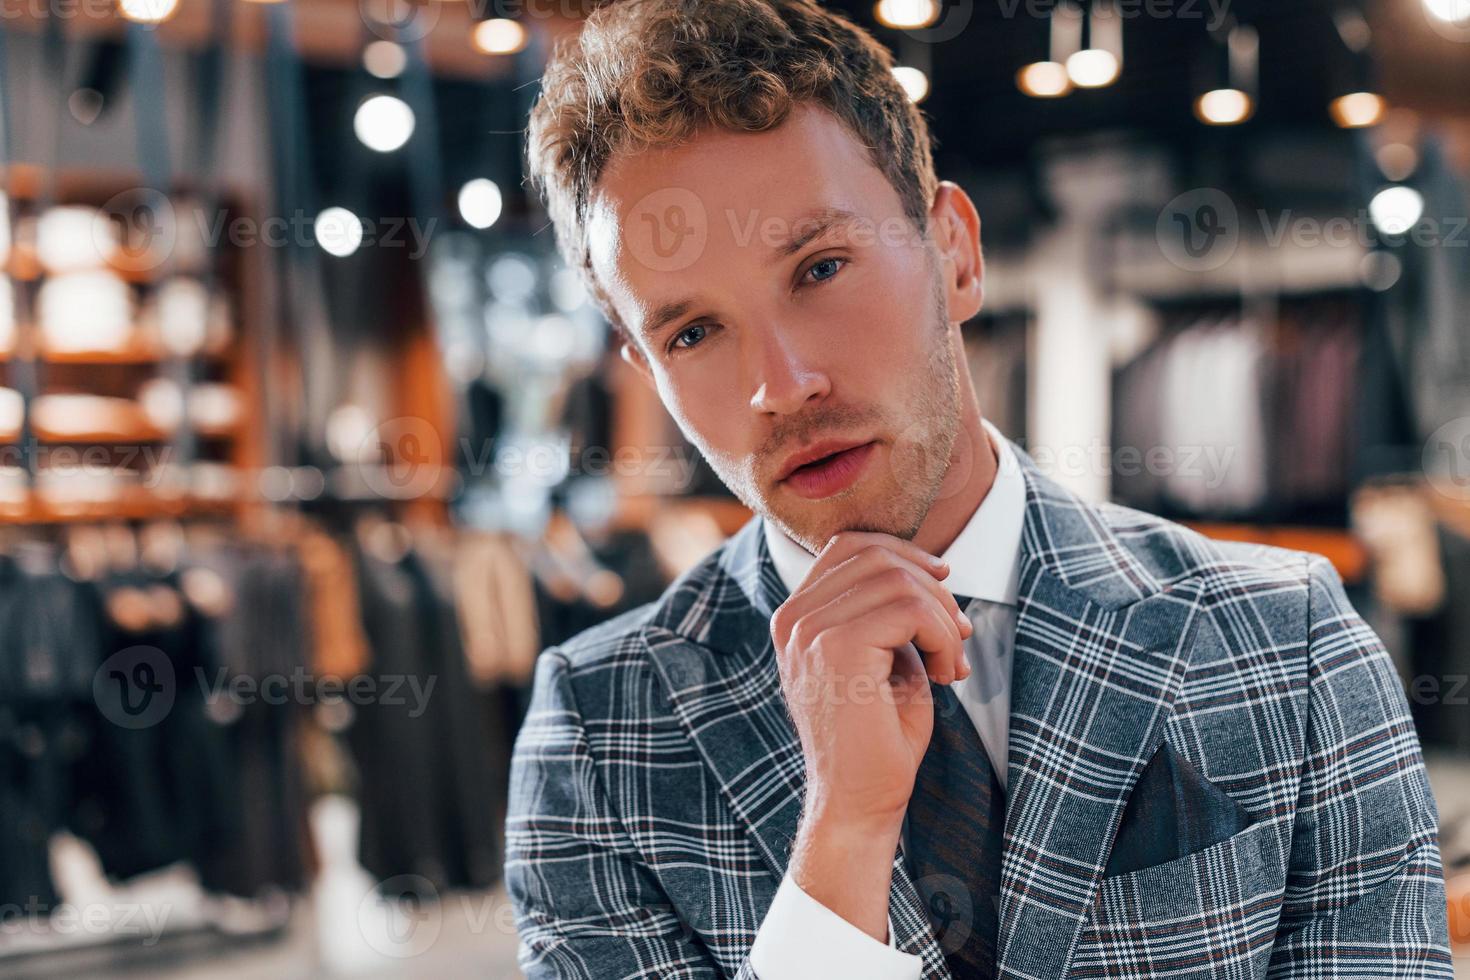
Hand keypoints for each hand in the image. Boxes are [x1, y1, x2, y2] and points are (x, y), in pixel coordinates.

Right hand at [768, 531, 971, 940]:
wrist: (859, 801)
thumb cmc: (878, 737)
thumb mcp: (883, 657)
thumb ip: (890, 612)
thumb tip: (932, 570)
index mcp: (796, 617)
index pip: (849, 546)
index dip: (904, 553)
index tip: (943, 583)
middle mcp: (794, 618)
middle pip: (877, 555)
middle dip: (932, 588)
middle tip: (958, 635)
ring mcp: (810, 631)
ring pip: (899, 580)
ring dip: (943, 618)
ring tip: (951, 661)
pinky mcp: (837, 648)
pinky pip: (910, 610)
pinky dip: (943, 636)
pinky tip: (945, 674)